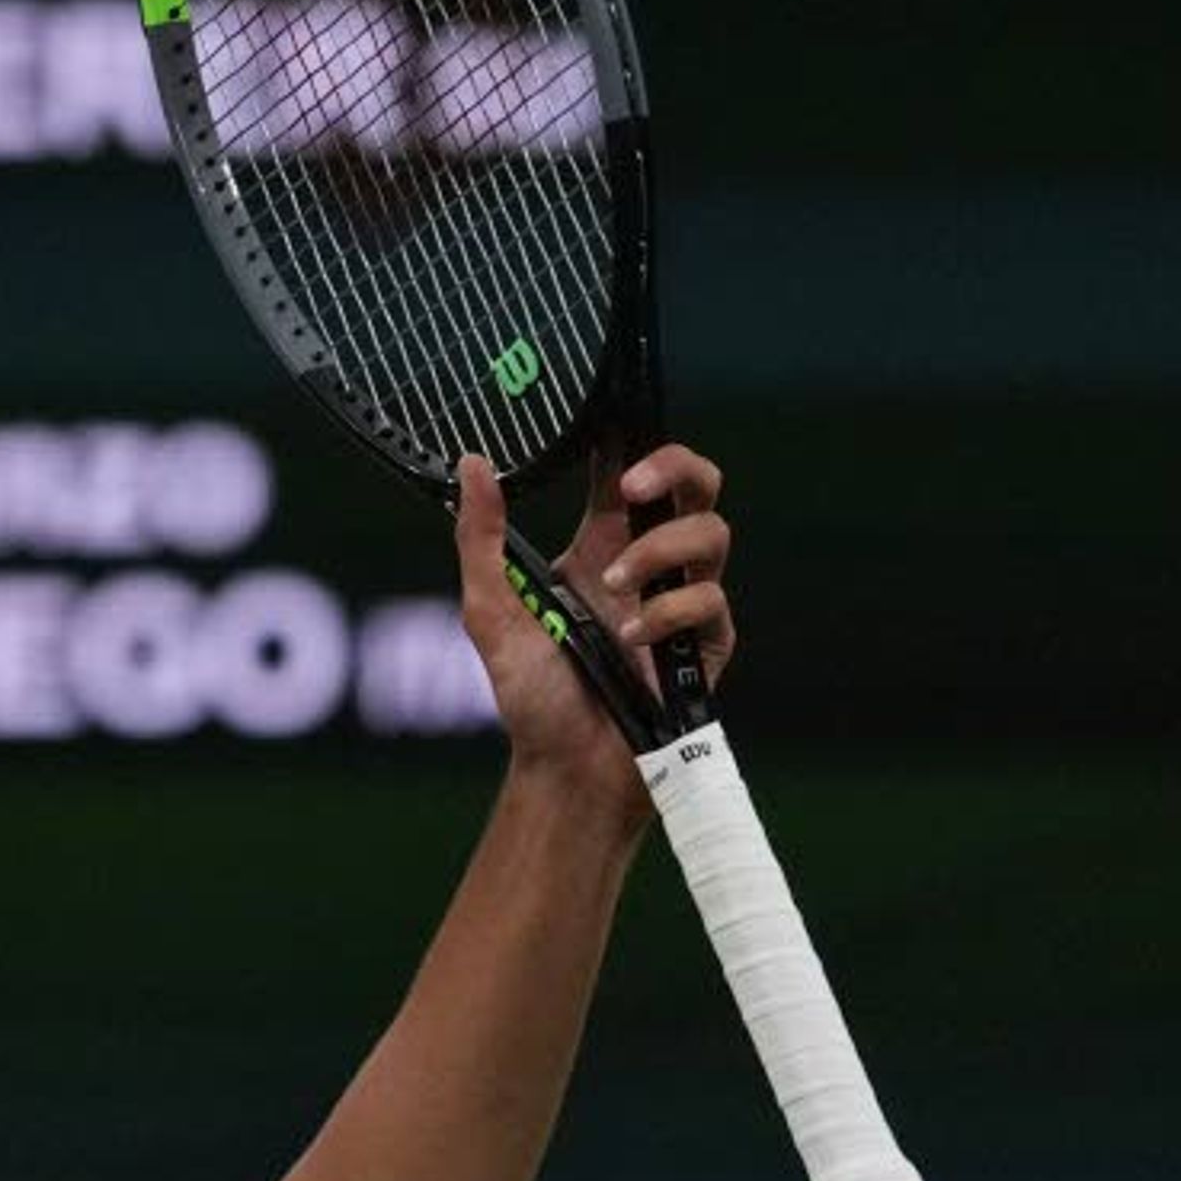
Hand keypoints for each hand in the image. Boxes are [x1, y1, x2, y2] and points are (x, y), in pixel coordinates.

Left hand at [453, 442, 733, 816]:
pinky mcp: (706, 643)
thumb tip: (469, 463)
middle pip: (696, 484)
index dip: (632, 437)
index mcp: (601, 546)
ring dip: (659, 552)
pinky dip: (667, 615)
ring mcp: (683, 601)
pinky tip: (630, 641)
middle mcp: (648, 564)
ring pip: (711, 534)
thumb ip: (480, 539)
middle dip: (674, 467)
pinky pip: (709, 603)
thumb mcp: (488, 611)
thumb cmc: (531, 695)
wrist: (566, 768)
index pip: (628, 471)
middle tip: (631, 486)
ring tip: (614, 589)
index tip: (616, 413)